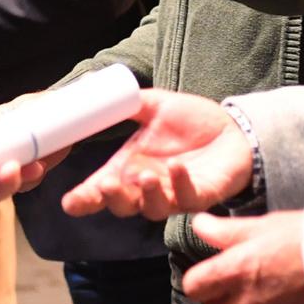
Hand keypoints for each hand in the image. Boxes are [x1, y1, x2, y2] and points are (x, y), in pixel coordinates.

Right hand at [61, 89, 251, 220]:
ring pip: (154, 208)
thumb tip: (97, 95)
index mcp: (129, 168)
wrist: (233, 127)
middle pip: (123, 206)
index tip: (70, 202)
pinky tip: (177, 167)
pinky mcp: (201, 196)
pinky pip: (188, 198)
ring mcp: (174, 195)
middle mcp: (148, 187)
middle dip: (112, 199)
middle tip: (106, 185)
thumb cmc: (191, 121)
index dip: (84, 199)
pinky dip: (180, 184)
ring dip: (146, 194)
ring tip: (144, 176)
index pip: (101, 190)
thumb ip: (127, 104)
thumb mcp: (155, 106)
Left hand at [182, 212, 303, 303]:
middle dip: (218, 300)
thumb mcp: (264, 226)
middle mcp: (244, 303)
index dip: (200, 279)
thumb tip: (198, 224)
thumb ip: (227, 231)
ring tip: (258, 302)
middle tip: (235, 286)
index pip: (194, 286)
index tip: (212, 272)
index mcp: (235, 271)